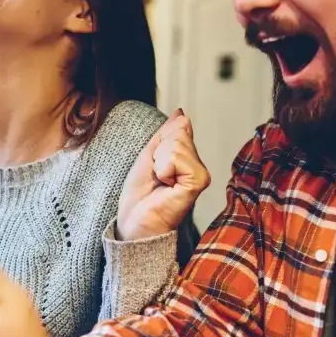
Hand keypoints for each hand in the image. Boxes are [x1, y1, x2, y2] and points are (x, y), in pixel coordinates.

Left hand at [116, 109, 210, 240]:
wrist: (134, 222)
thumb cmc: (140, 196)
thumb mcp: (149, 155)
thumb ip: (166, 134)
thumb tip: (181, 114)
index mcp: (187, 158)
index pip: (179, 127)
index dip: (159, 143)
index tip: (155, 167)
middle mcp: (198, 165)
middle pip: (178, 132)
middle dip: (158, 152)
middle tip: (157, 176)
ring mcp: (201, 174)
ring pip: (177, 143)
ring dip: (159, 162)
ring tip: (160, 181)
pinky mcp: (198, 182)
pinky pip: (177, 156)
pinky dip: (163, 169)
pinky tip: (166, 185)